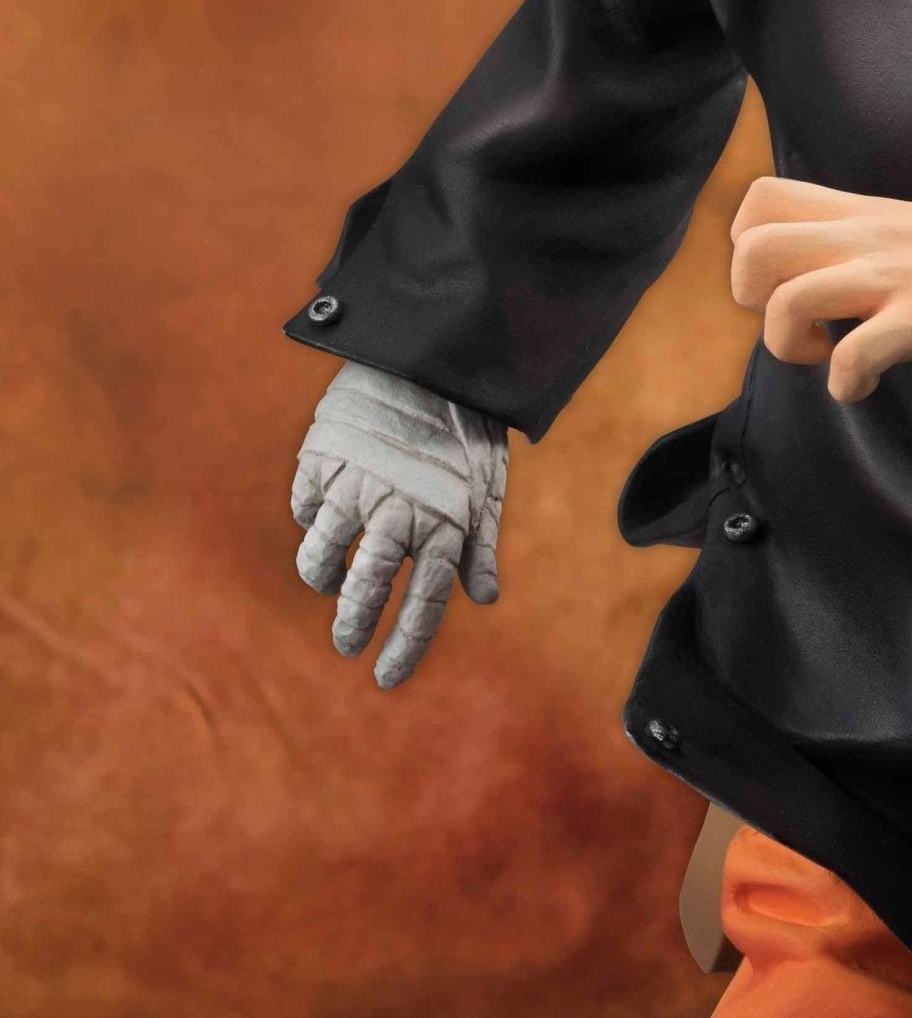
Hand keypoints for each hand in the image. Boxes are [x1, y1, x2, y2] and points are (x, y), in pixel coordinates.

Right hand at [290, 361, 507, 687]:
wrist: (433, 352)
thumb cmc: (466, 425)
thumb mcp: (486, 485)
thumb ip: (479, 544)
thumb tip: (484, 597)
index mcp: (444, 522)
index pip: (423, 603)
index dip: (404, 647)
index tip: (386, 679)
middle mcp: (397, 512)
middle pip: (364, 590)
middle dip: (352, 625)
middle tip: (348, 643)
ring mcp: (354, 487)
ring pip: (320, 558)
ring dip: (323, 579)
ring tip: (330, 584)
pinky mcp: (321, 461)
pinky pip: (304, 510)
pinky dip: (311, 520)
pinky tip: (324, 516)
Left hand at [729, 177, 911, 400]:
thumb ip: (862, 237)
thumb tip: (816, 271)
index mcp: (863, 213)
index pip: (760, 200)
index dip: (746, 246)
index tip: (783, 279)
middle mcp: (868, 238)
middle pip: (753, 248)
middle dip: (748, 299)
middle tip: (795, 321)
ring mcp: (895, 279)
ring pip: (787, 302)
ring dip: (788, 345)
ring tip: (827, 355)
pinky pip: (852, 357)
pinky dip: (844, 385)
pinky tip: (865, 386)